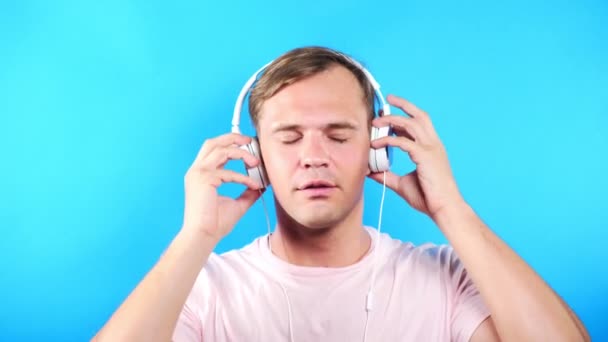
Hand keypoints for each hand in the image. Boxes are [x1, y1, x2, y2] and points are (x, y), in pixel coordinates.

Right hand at [182, 133, 263, 240]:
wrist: (203, 236)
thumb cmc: (215, 223)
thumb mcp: (238, 204)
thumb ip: (248, 192)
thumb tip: (262, 184)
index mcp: (201, 173)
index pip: (215, 150)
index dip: (232, 144)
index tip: (249, 147)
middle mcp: (197, 170)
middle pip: (214, 142)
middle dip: (234, 138)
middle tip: (251, 142)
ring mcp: (198, 173)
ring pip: (221, 150)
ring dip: (241, 154)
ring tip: (256, 162)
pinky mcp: (203, 179)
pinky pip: (228, 172)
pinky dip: (243, 177)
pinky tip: (254, 185)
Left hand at [368, 94, 464, 218]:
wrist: (444, 208)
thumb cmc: (428, 198)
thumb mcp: (402, 184)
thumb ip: (388, 176)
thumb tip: (371, 172)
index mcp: (432, 148)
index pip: (419, 123)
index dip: (404, 116)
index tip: (388, 114)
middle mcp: (433, 144)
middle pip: (420, 115)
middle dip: (403, 104)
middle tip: (387, 100)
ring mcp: (431, 148)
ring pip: (411, 123)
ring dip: (391, 119)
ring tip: (375, 122)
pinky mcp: (425, 156)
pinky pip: (403, 141)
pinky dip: (388, 140)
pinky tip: (376, 144)